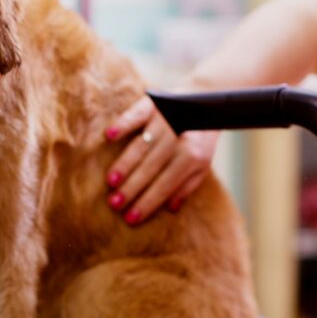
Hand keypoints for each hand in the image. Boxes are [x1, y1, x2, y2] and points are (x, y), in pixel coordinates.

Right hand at [103, 96, 218, 225]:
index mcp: (191, 157)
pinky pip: (136, 115)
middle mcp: (178, 138)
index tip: (131, 218)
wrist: (207, 99)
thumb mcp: (201, 165)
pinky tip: (109, 136)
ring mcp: (165, 120)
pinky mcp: (153, 103)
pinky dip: (123, 124)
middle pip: (151, 168)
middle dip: (132, 188)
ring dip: (125, 163)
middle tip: (114, 204)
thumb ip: (186, 186)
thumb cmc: (200, 139)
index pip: (166, 185)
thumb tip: (169, 209)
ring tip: (111, 182)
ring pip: (141, 146)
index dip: (148, 203)